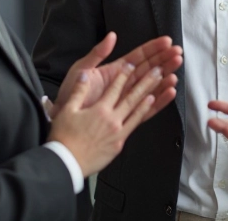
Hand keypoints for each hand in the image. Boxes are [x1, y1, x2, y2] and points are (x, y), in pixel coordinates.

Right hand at [48, 63, 162, 176]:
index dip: (124, 74)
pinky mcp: (120, 143)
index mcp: (99, 109)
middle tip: (158, 69)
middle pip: (132, 96)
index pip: (115, 88)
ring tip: (162, 84)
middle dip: (147, 80)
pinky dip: (145, 113)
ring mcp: (118, 131)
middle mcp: (112, 119)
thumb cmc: (64, 138)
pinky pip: (136, 124)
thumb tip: (84, 76)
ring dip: (152, 94)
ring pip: (138, 109)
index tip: (132, 64)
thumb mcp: (68, 110)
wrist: (67, 163)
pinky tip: (151, 105)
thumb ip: (78, 91)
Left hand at [52, 32, 181, 119]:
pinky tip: (170, 92)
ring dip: (165, 78)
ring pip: (151, 86)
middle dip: (165, 61)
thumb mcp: (83, 69)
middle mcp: (125, 83)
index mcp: (116, 70)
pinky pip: (147, 107)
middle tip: (178, 54)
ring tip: (176, 72)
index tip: (167, 41)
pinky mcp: (128, 115)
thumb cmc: (71, 92)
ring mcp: (128, 99)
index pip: (139, 56)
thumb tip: (112, 36)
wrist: (63, 115)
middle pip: (150, 69)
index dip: (153, 48)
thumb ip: (98, 53)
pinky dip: (160, 100)